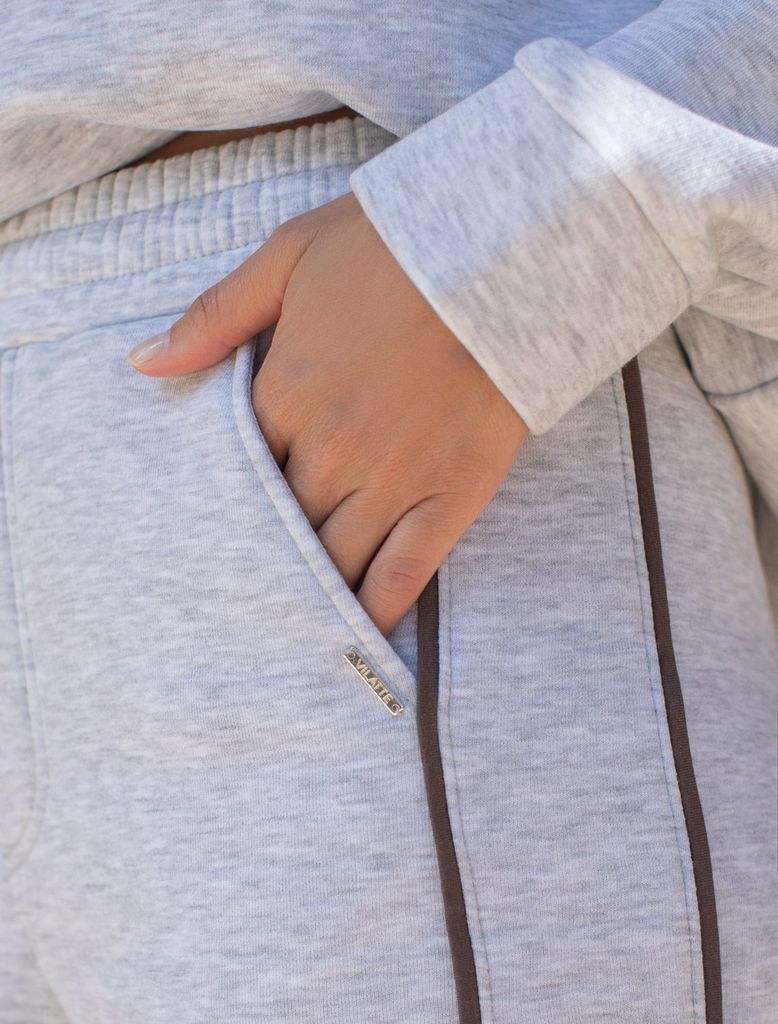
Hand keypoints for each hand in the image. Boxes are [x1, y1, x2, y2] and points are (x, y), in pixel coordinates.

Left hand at [126, 191, 528, 636]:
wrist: (502, 249)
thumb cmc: (393, 245)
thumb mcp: (288, 257)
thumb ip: (214, 317)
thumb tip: (143, 365)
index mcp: (285, 392)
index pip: (238, 470)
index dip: (229, 500)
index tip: (215, 527)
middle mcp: (329, 449)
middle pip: (280, 523)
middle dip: (262, 554)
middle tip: (239, 591)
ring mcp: (391, 480)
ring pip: (332, 558)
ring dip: (307, 592)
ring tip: (285, 628)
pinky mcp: (449, 497)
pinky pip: (402, 573)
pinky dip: (374, 610)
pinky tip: (356, 639)